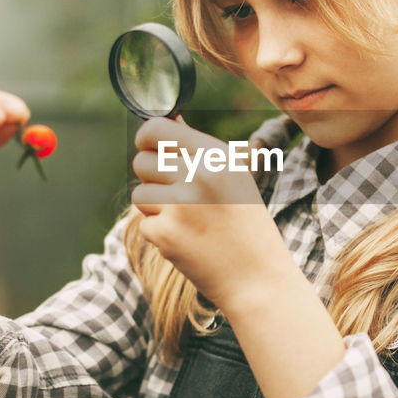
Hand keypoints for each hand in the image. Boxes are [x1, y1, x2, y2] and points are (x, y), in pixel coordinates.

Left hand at [130, 117, 295, 311]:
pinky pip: (143, 223)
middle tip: (178, 198)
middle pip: (142, 162)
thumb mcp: (233, 177)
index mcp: (217, 156)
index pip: (155, 129)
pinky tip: (188, 241)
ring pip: (140, 193)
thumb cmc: (246, 225)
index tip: (150, 150)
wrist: (258, 278)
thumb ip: (198, 149)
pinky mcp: (166, 233)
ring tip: (188, 221)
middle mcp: (198, 174)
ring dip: (155, 208)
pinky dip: (160, 234)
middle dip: (152, 178)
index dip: (146, 140)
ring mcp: (180, 204)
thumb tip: (171, 119)